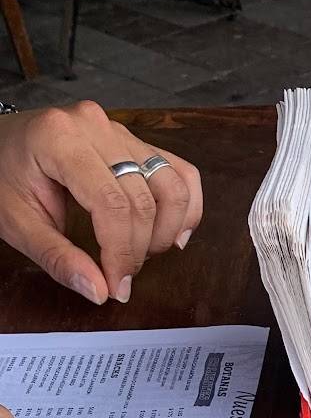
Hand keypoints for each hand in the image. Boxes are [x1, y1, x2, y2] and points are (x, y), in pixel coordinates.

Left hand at [0, 102, 202, 305]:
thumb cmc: (3, 178)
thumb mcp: (17, 223)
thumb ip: (57, 258)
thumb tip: (100, 292)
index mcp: (59, 139)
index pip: (112, 204)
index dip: (121, 253)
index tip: (115, 286)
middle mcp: (96, 126)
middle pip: (143, 199)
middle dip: (138, 249)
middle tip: (121, 277)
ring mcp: (120, 130)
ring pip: (173, 185)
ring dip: (167, 230)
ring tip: (142, 253)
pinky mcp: (136, 141)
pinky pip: (179, 172)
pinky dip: (186, 206)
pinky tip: (173, 234)